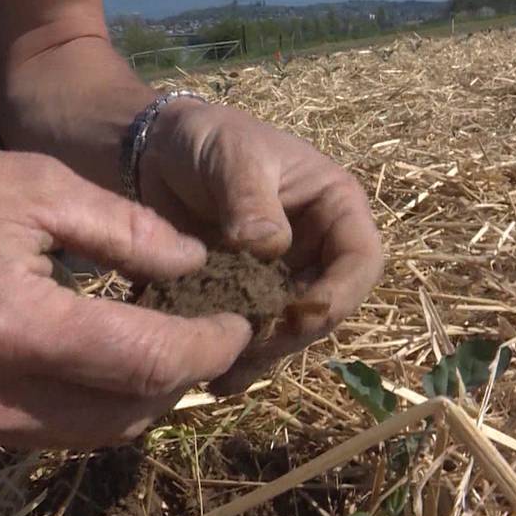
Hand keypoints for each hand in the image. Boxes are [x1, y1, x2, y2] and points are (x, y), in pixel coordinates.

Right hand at [0, 142, 250, 446]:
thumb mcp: (36, 184)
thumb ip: (126, 231)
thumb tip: (194, 265)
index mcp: (7, 323)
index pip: (140, 359)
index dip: (204, 345)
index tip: (239, 322)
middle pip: (123, 413)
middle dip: (181, 377)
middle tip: (210, 330)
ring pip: (91, 432)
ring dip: (142, 395)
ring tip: (169, 342)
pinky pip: (50, 430)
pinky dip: (94, 401)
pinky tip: (108, 358)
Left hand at [142, 101, 383, 394]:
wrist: (154, 152)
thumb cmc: (206, 139)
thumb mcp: (233, 156)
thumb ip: (252, 200)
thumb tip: (272, 247)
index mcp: (335, 207)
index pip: (361, 260)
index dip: (339, 295)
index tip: (298, 319)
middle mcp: (317, 248)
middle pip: (327, 306)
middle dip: (293, 333)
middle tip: (249, 349)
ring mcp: (282, 277)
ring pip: (290, 329)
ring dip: (263, 354)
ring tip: (223, 373)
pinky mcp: (246, 297)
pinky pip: (252, 334)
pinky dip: (236, 357)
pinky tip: (212, 376)